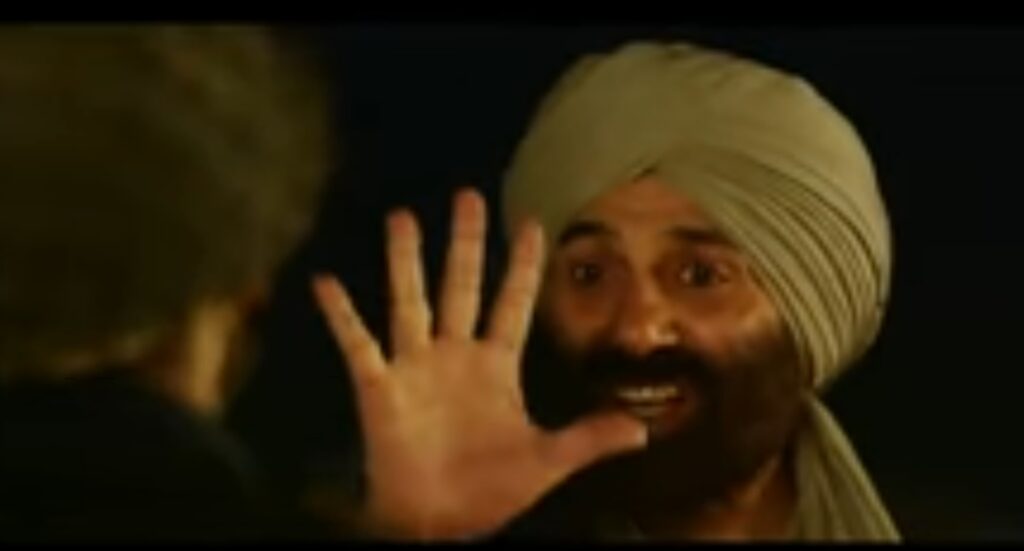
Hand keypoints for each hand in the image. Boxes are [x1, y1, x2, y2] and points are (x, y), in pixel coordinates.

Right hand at [312, 189, 646, 540]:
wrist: (438, 524)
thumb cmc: (489, 492)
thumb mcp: (546, 462)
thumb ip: (588, 440)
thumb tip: (644, 430)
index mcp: (496, 365)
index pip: (512, 304)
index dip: (522, 266)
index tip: (531, 223)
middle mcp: (455, 355)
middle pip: (461, 286)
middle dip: (465, 244)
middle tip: (467, 197)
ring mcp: (415, 367)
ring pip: (411, 301)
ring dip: (406, 262)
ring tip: (402, 218)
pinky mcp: (380, 388)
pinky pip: (358, 344)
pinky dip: (342, 316)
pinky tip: (326, 282)